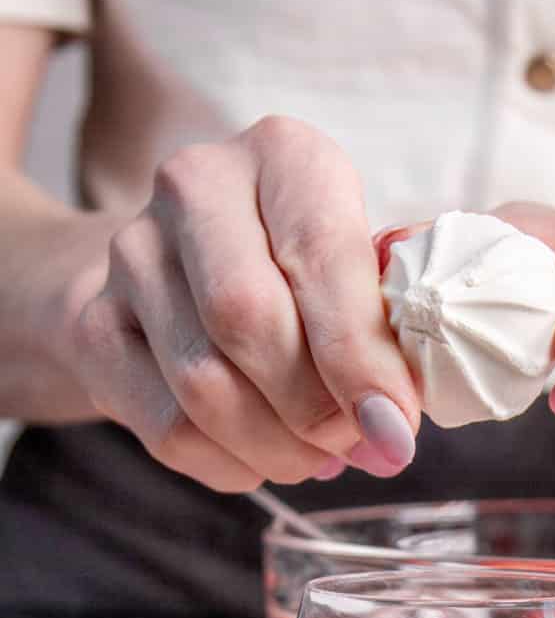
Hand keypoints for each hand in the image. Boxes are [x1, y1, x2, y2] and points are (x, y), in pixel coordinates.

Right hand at [73, 117, 419, 489]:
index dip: (360, 358)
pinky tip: (263, 456)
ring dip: (277, 446)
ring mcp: (132, 255)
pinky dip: (231, 462)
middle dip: (315, 408)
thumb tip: (392, 431)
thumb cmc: (305, 275)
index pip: (320, 258)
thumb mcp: (363, 274)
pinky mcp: (95, 327)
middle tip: (355, 445)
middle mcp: (195, 186)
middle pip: (248, 321)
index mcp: (282, 155)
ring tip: (316, 455)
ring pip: (205, 385)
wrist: (187, 269)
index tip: (395, 428)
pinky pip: (169, 427)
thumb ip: (387, 332)